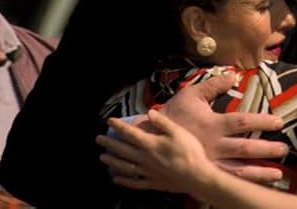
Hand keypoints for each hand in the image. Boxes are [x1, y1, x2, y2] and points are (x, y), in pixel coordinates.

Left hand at [99, 109, 214, 194]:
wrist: (198, 176)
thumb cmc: (189, 152)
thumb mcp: (178, 132)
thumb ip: (162, 122)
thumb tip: (149, 112)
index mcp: (151, 144)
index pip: (130, 133)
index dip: (118, 126)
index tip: (109, 121)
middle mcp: (145, 158)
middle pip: (123, 150)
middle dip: (110, 144)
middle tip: (99, 139)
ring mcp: (148, 172)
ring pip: (125, 167)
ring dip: (112, 162)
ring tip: (102, 158)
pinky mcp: (153, 183)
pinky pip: (134, 183)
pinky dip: (124, 181)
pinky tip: (116, 180)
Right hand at [158, 74, 287, 180]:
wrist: (151, 139)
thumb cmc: (173, 114)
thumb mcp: (191, 95)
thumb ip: (213, 85)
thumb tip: (232, 74)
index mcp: (211, 124)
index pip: (241, 122)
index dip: (261, 122)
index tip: (279, 122)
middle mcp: (213, 145)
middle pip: (245, 149)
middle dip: (267, 150)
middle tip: (285, 149)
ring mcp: (210, 162)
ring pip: (239, 170)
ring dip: (260, 172)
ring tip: (279, 174)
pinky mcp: (205, 173)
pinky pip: (227, 180)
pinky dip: (244, 183)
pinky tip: (258, 183)